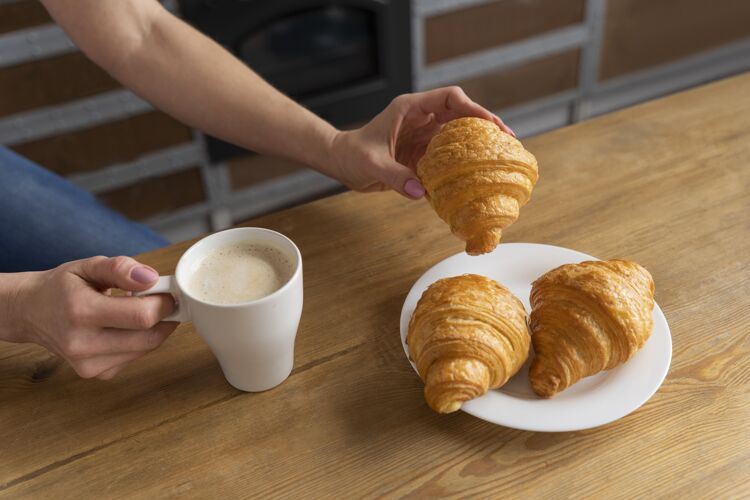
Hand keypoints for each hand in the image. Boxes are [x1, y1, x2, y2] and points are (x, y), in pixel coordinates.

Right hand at [9, 256, 176, 378]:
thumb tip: (151, 278)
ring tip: (137, 310)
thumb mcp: (88, 266)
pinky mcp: (97, 374)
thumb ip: (120, 268)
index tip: (167, 291)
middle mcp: (83, 344)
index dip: (164, 303)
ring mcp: (89, 364)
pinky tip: (124, 327)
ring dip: (154, 328)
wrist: (31, 313)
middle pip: (150, 337)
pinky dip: (140, 341)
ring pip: (146, 349)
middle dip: (164, 316)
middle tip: (162, 300)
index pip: (142, 316)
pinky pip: (136, 357)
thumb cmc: (62, 287)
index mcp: (81, 312)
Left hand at [328, 86, 513, 198]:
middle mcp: (422, 118)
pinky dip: (464, 162)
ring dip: (479, 143)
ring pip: (459, 134)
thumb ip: (395, 176)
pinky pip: (449, 155)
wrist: (342, 163)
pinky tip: (479, 173)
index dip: (472, 108)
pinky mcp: (424, 153)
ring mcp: (424, 135)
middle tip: (508, 140)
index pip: (449, 98)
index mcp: (410, 108)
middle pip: (462, 114)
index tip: (490, 124)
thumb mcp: (371, 164)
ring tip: (502, 156)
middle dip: (486, 124)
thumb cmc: (352, 155)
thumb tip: (421, 192)